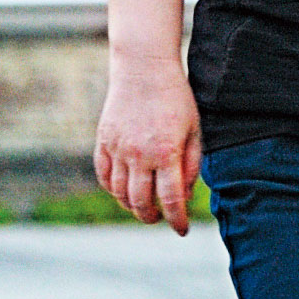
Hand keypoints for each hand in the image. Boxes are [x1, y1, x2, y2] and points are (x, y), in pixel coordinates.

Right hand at [92, 56, 201, 232]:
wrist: (143, 69)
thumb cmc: (175, 98)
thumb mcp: (194, 130)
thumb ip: (191, 165)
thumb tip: (183, 195)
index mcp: (166, 153)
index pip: (171, 200)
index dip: (178, 220)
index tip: (181, 229)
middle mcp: (140, 155)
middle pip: (141, 202)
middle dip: (152, 217)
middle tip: (160, 218)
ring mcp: (118, 148)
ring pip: (120, 193)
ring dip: (131, 206)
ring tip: (142, 206)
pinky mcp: (104, 141)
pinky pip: (104, 175)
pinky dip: (112, 189)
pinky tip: (123, 190)